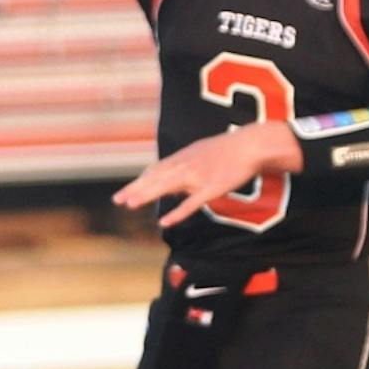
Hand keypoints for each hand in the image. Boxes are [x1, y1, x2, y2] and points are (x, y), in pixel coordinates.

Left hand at [115, 123, 301, 227]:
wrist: (252, 145)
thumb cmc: (229, 150)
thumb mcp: (201, 152)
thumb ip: (185, 165)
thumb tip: (173, 180)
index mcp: (183, 157)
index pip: (155, 170)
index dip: (139, 182)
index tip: (125, 192)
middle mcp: (186, 165)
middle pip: (155, 178)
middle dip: (135, 189)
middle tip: (117, 201)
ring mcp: (198, 177)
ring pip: (167, 187)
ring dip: (147, 195)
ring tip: (129, 205)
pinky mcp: (212, 188)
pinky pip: (192, 203)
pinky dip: (177, 212)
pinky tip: (164, 222)